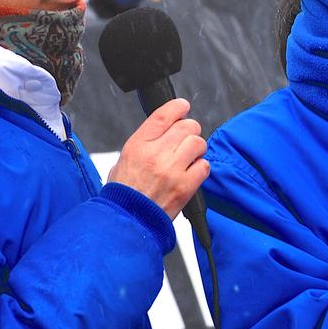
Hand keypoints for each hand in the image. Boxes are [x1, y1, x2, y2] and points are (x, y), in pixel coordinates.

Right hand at [107, 98, 208, 218]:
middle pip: (186, 126)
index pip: (163, 115)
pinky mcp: (186, 186)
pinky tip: (191, 174)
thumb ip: (143, 144)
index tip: (183, 107)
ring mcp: (172, 170)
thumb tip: (162, 133)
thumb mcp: (123, 160)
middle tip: (186, 140)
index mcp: (138, 145)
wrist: (127, 221)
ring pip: (198, 143)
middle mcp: (156, 154)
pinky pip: (204, 166)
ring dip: (197, 148)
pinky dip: (201, 168)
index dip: (177, 107)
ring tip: (189, 158)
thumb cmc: (124, 194)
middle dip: (190, 130)